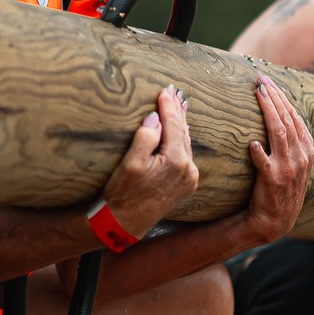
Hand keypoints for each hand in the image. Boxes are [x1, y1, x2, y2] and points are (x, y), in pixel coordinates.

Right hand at [99, 85, 198, 241]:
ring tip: (178, 106)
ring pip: (186, 143)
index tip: (165, 90)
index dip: (168, 106)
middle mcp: (188, 170)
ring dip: (181, 124)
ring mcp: (190, 179)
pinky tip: (179, 131)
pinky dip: (182, 140)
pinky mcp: (186, 185)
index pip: (173, 125)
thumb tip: (155, 118)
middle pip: (183, 132)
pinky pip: (186, 155)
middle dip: (177, 112)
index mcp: (176, 161)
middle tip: (174, 92)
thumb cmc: (123, 193)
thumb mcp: (130, 162)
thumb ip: (145, 137)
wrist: (124, 224)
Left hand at [243, 73, 313, 243]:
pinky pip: (265, 162)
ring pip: (278, 132)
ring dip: (268, 110)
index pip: (294, 116)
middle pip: (287, 119)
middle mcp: (301, 157)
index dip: (281, 97)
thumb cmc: (280, 188)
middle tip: (260, 78)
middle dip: (273, 96)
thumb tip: (279, 112)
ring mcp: (288, 168)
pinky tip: (252, 142)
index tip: (267, 80)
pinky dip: (259, 152)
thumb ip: (291, 141)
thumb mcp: (294, 164)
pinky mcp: (272, 180)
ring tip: (257, 93)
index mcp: (307, 150)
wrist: (274, 220)